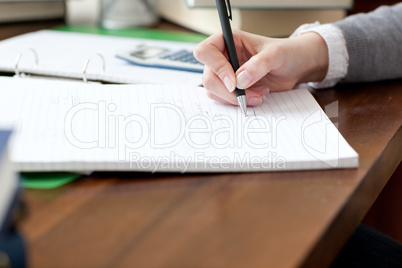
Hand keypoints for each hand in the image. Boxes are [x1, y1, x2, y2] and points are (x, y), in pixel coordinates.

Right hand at [193, 30, 327, 105]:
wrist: (296, 67)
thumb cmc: (287, 53)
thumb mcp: (276, 54)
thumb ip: (258, 65)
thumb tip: (239, 80)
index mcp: (229, 40)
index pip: (206, 52)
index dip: (216, 68)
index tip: (234, 82)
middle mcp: (223, 57)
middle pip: (208, 77)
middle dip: (228, 91)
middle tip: (248, 95)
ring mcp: (225, 74)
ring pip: (214, 91)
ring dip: (235, 99)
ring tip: (258, 95)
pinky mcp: (231, 88)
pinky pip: (224, 99)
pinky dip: (239, 102)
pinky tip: (257, 96)